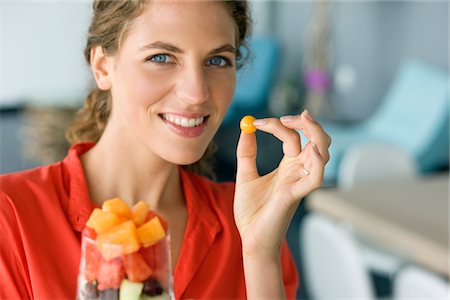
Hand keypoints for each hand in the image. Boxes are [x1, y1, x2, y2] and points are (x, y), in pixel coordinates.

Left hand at [234, 110, 330, 259]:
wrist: (250, 239)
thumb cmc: (251, 212)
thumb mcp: (245, 176)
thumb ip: (247, 153)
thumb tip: (246, 129)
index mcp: (288, 166)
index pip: (293, 137)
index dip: (277, 125)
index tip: (256, 122)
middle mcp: (298, 172)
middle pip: (317, 140)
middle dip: (306, 123)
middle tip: (286, 117)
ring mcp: (299, 182)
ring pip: (322, 154)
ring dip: (316, 134)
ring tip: (301, 120)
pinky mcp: (295, 195)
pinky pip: (315, 178)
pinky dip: (317, 162)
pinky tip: (310, 149)